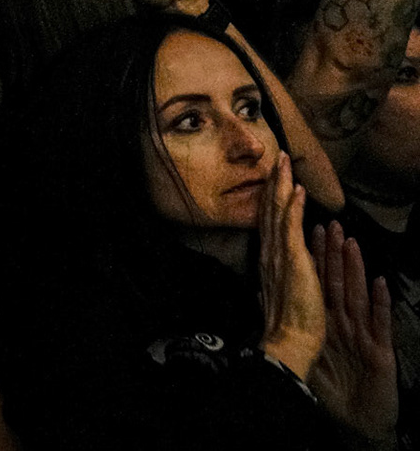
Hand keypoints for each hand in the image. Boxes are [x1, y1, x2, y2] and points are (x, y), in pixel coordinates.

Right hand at [258, 155, 324, 379]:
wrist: (288, 339)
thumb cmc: (286, 324)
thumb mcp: (276, 297)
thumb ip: (270, 284)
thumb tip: (260, 283)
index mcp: (267, 260)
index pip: (268, 223)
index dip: (270, 200)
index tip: (274, 180)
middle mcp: (268, 252)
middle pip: (269, 210)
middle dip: (274, 183)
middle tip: (278, 158)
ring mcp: (278, 253)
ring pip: (277, 212)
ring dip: (281, 185)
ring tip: (284, 163)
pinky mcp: (291, 257)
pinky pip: (291, 225)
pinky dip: (292, 205)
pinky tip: (295, 189)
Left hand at [307, 222, 396, 447]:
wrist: (358, 418)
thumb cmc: (334, 384)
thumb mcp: (308, 348)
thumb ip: (290, 321)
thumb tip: (260, 295)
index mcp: (328, 321)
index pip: (318, 284)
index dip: (312, 258)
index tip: (307, 229)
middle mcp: (347, 323)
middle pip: (338, 282)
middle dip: (334, 253)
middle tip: (331, 223)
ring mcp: (364, 335)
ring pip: (358, 296)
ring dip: (355, 269)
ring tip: (352, 243)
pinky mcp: (380, 352)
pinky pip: (381, 323)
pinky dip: (380, 302)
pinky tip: (381, 283)